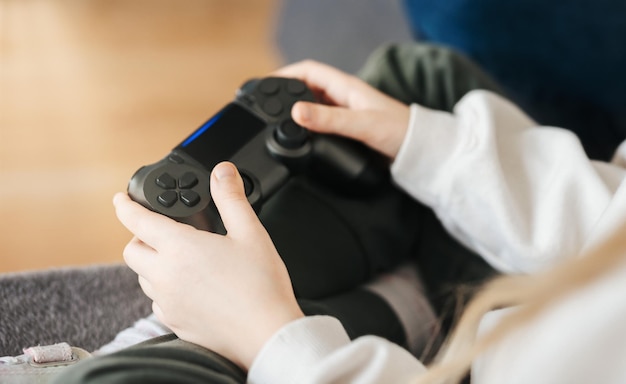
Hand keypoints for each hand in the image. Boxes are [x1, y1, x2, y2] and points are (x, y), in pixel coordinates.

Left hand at [114, 162, 303, 369]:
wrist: (267, 333)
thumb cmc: (261, 285)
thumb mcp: (250, 233)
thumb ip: (231, 198)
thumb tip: (222, 171)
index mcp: (180, 248)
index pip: (138, 221)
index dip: (125, 206)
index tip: (120, 200)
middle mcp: (166, 275)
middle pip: (132, 251)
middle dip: (140, 237)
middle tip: (161, 231)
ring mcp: (168, 302)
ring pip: (143, 277)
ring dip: (153, 264)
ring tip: (180, 259)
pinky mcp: (175, 322)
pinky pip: (157, 301)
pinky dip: (165, 289)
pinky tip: (190, 287)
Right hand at [275, 60, 409, 158]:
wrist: (419, 151)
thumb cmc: (398, 132)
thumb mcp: (361, 125)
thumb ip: (329, 120)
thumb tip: (296, 113)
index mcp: (346, 87)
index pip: (308, 71)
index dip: (285, 74)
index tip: (265, 85)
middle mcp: (343, 97)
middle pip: (306, 88)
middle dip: (285, 94)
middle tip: (265, 105)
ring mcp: (345, 112)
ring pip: (313, 106)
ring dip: (296, 111)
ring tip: (276, 121)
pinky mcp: (348, 128)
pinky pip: (322, 122)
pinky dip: (308, 127)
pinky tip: (301, 137)